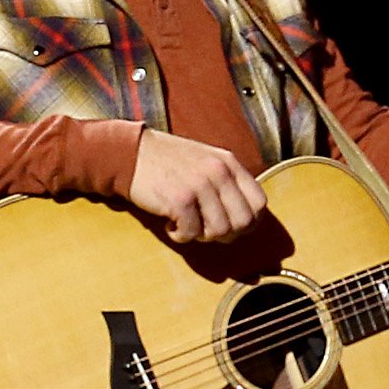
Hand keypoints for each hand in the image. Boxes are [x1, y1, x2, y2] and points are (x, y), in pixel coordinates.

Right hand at [130, 129, 268, 242]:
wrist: (128, 153)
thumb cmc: (167, 162)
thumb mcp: (206, 161)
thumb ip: (227, 183)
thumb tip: (246, 220)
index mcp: (229, 163)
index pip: (259, 204)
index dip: (248, 222)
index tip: (228, 225)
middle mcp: (219, 172)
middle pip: (243, 223)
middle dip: (226, 234)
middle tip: (204, 228)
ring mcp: (200, 185)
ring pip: (220, 231)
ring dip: (201, 235)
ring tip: (185, 223)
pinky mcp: (179, 199)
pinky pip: (191, 233)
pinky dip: (179, 235)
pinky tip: (169, 222)